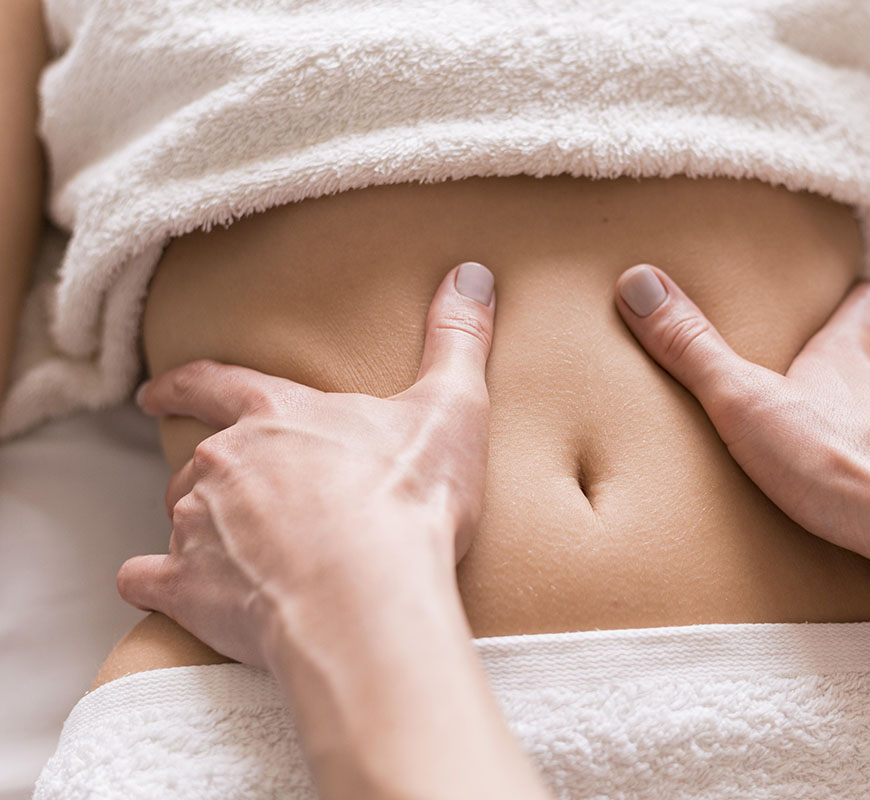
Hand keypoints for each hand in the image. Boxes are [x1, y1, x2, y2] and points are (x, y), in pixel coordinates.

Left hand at [116, 262, 496, 667]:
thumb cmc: (409, 502)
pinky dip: (156, 586)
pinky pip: (145, 581)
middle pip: (196, 463)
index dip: (181, 386)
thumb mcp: (450, 410)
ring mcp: (196, 526)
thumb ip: (456, 340)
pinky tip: (174, 597)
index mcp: (275, 413)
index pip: (211, 383)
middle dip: (213, 479)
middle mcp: (222, 462)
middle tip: (242, 500)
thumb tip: (472, 274)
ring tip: (242, 556)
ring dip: (201, 532)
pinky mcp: (187, 588)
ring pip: (177, 520)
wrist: (371, 599)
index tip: (154, 393)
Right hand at [614, 264, 869, 606]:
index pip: (865, 309)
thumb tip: (639, 283)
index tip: (859, 291)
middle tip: (818, 392)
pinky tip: (861, 522)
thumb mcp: (746, 402)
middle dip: (851, 381)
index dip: (859, 301)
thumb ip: (694, 351)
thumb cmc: (841, 462)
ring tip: (831, 467)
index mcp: (849, 361)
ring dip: (869, 443)